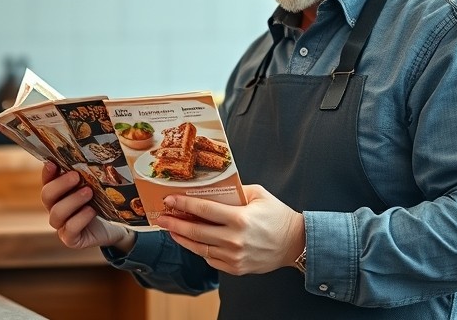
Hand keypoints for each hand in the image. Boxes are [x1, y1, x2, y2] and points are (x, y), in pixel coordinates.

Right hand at [40, 161, 130, 250]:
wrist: (114, 227)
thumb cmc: (101, 202)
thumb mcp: (94, 186)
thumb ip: (85, 176)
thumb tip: (84, 158)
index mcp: (58, 193)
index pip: (47, 181)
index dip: (47, 173)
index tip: (53, 163)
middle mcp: (55, 208)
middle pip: (47, 195)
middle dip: (60, 185)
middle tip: (76, 176)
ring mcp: (61, 225)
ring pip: (57, 213)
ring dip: (72, 200)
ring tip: (89, 192)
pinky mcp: (70, 239)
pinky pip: (70, 229)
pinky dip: (80, 218)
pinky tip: (91, 210)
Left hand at [156, 184, 304, 275]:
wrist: (294, 243)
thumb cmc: (277, 216)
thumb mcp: (259, 195)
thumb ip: (235, 190)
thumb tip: (211, 188)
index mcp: (240, 219)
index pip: (203, 210)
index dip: (183, 204)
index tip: (169, 199)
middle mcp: (234, 239)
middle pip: (196, 231)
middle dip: (175, 223)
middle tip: (161, 217)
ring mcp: (234, 257)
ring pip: (199, 248)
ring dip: (182, 238)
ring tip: (170, 230)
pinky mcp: (235, 268)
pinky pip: (210, 259)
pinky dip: (199, 250)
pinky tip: (191, 241)